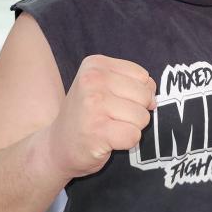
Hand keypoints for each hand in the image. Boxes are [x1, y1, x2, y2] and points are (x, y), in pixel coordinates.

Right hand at [45, 55, 156, 178]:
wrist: (56, 146)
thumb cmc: (87, 116)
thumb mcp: (104, 87)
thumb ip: (132, 84)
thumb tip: (154, 99)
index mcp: (95, 64)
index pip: (143, 76)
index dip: (138, 94)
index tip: (115, 102)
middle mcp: (92, 80)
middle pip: (145, 96)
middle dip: (136, 112)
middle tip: (111, 118)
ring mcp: (93, 105)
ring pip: (142, 117)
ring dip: (131, 128)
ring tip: (109, 128)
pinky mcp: (97, 131)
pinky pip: (134, 136)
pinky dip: (127, 143)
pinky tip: (108, 140)